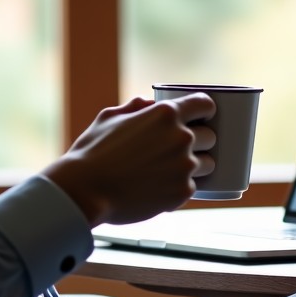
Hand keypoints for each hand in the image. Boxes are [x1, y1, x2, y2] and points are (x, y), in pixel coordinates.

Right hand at [43, 94, 216, 226]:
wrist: (85, 191)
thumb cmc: (92, 152)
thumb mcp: (109, 117)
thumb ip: (135, 107)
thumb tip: (148, 104)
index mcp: (166, 114)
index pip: (206, 105)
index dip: (204, 111)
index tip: (200, 118)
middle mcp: (181, 137)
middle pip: (210, 137)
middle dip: (198, 141)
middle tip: (175, 150)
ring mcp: (184, 166)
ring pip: (208, 164)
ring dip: (194, 166)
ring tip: (169, 172)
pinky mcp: (182, 192)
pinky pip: (191, 187)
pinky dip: (179, 187)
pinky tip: (157, 188)